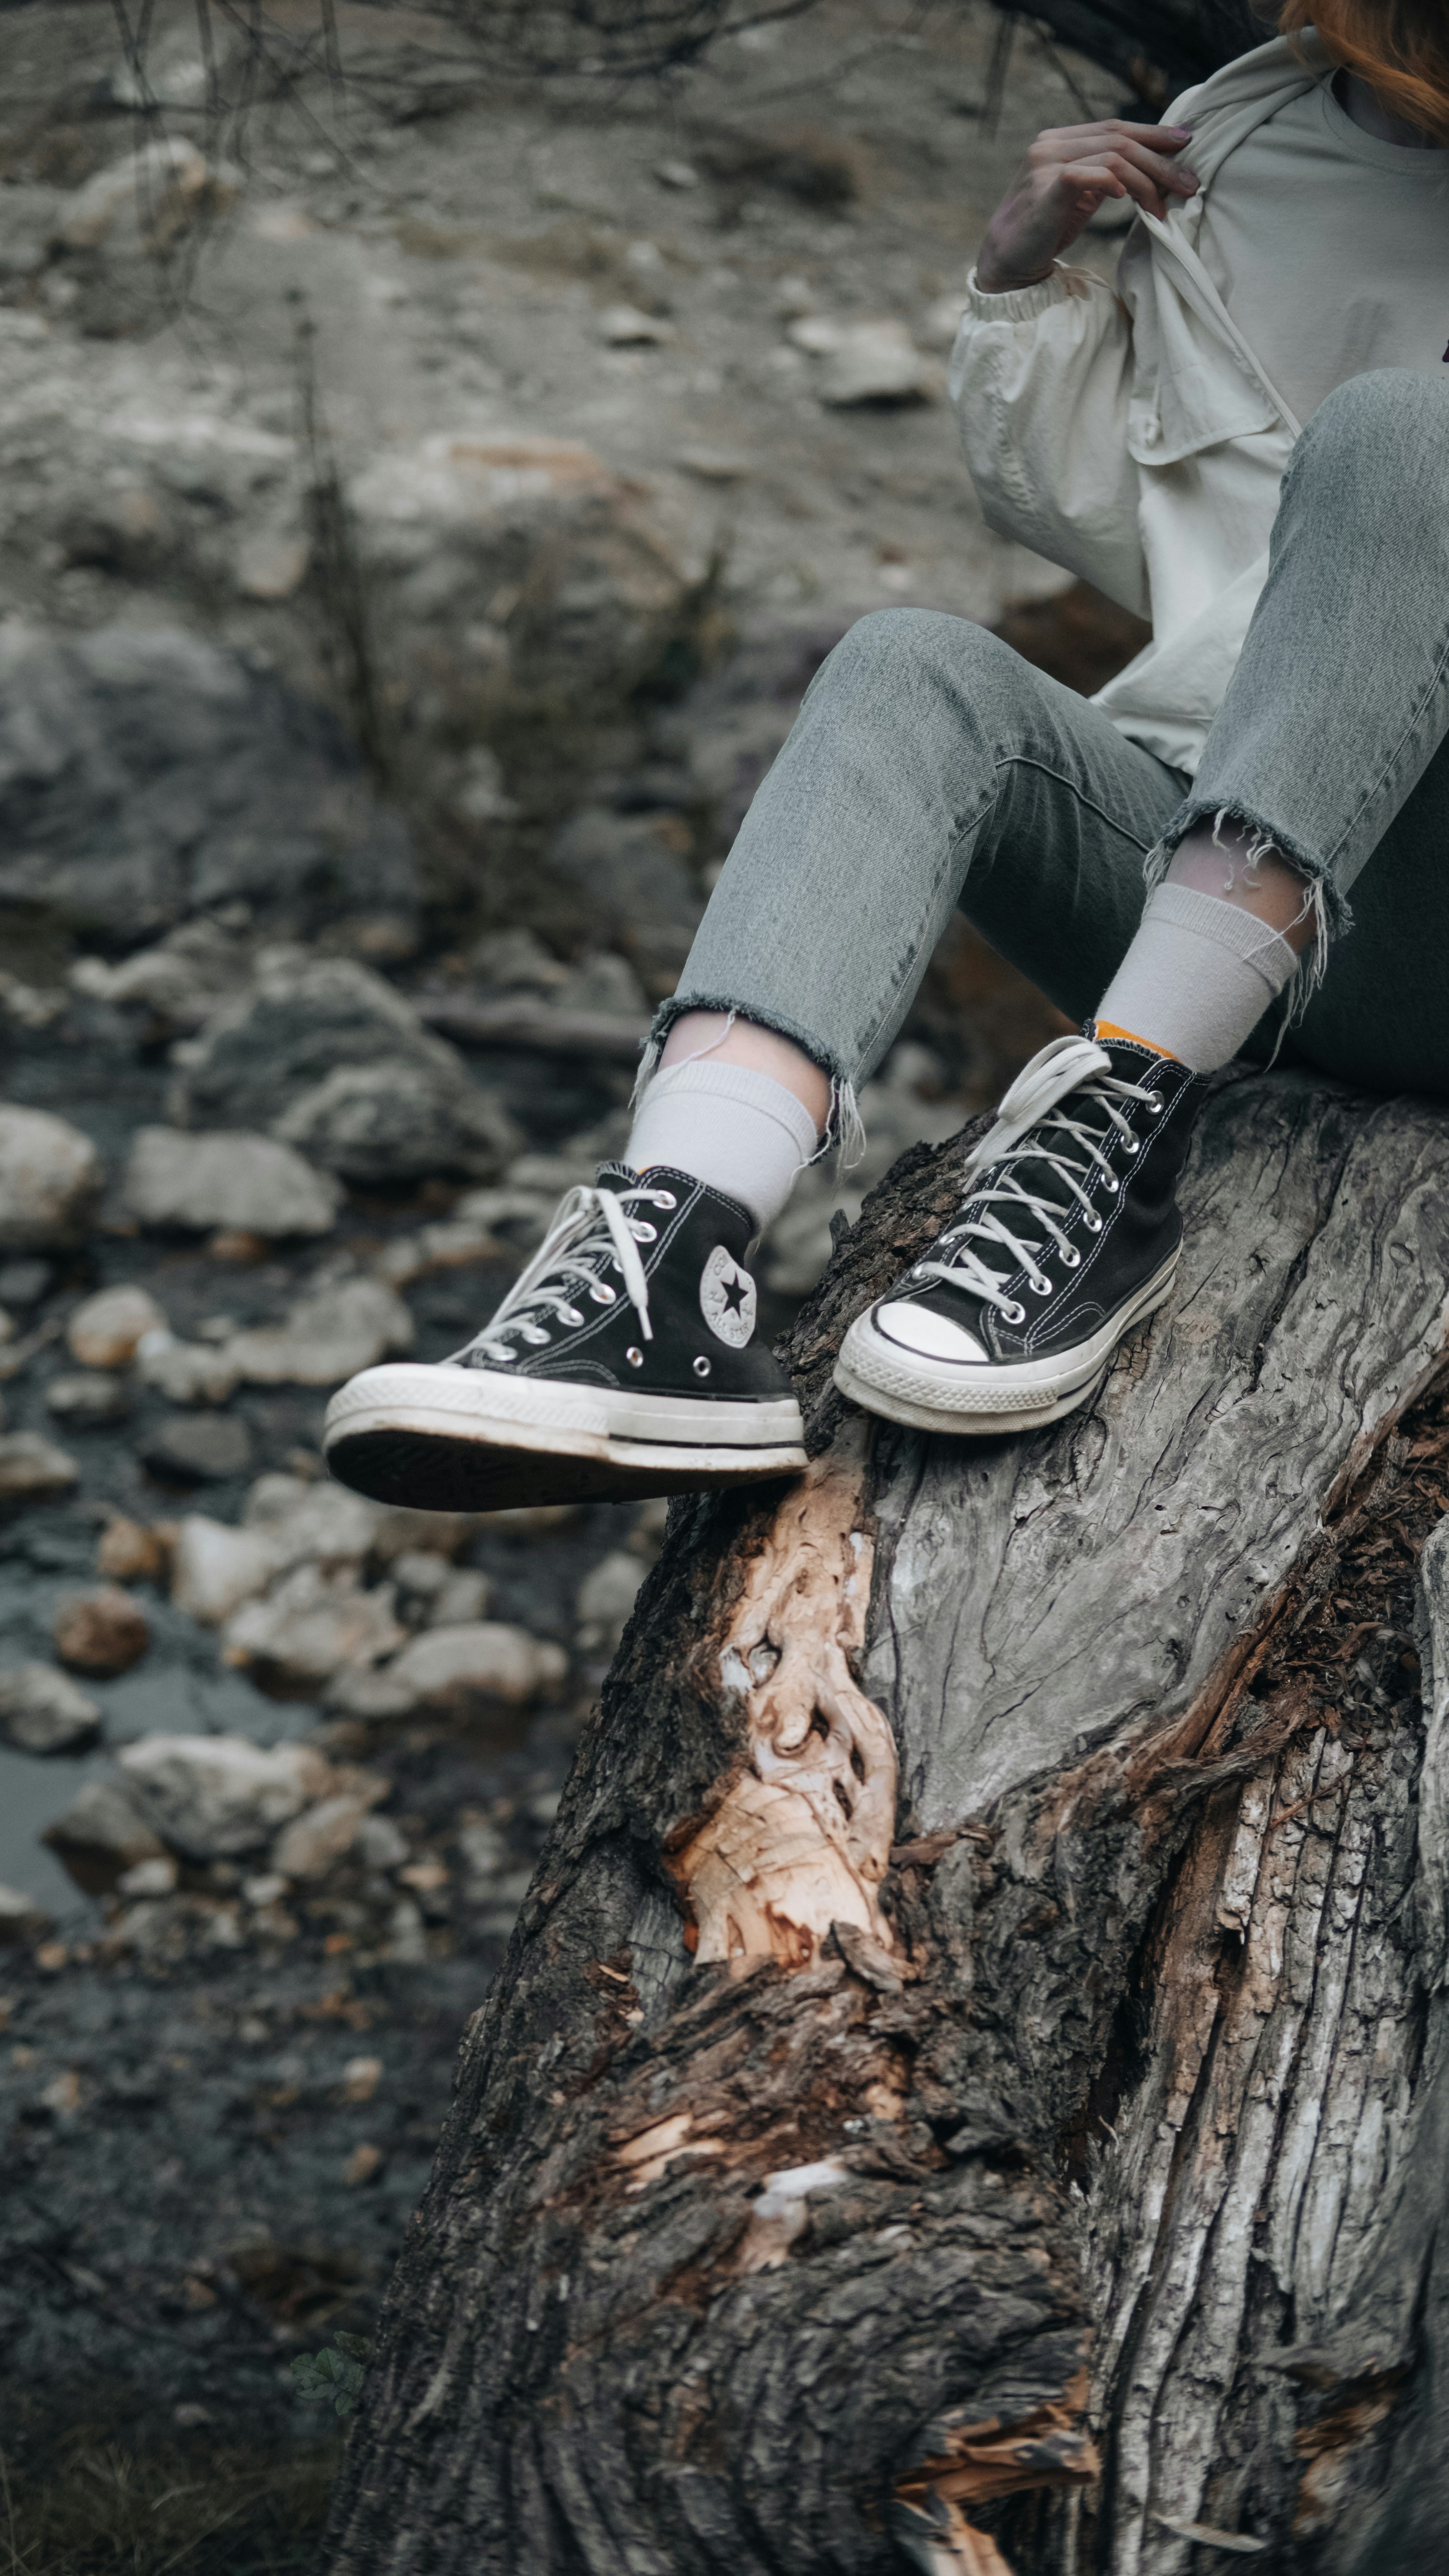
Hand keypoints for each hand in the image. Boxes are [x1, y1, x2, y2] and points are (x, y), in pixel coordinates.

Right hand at [975, 120, 1198, 292]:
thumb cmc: (1045, 230)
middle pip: (1119, 139)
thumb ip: (1106, 176)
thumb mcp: (1081, 196)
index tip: (1186, 142)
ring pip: (1112, 157)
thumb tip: (1152, 167)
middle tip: (1189, 183)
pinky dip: (1113, 183)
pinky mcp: (1044, 189)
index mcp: (1061, 140)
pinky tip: (1127, 197)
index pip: (1116, 128)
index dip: (1154, 132)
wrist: (1007, 260)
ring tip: (1163, 205)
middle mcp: (1051, 144)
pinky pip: (1089, 175)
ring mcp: (1046, 164)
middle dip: (1161, 160)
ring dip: (1146, 181)